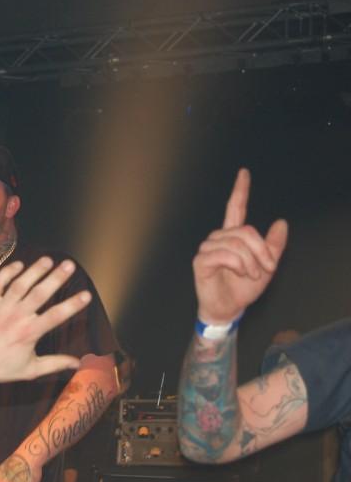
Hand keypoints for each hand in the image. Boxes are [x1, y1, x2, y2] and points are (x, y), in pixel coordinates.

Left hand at [0, 257, 91, 386]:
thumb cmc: (0, 368)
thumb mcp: (30, 369)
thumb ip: (55, 363)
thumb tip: (78, 363)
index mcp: (29, 333)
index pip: (56, 315)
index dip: (73, 305)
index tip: (86, 294)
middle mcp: (16, 317)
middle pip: (40, 293)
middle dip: (56, 278)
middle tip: (69, 265)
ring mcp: (0, 308)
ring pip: (20, 284)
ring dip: (34, 270)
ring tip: (48, 260)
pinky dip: (7, 272)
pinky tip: (19, 265)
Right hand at [194, 169, 287, 323]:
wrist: (229, 308)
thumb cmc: (243, 288)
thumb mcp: (266, 266)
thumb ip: (274, 246)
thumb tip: (281, 223)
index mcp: (232, 237)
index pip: (235, 209)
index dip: (240, 191)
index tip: (244, 173)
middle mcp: (218, 238)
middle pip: (245, 231)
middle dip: (261, 250)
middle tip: (266, 268)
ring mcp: (208, 248)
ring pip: (237, 243)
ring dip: (250, 261)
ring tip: (251, 274)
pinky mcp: (201, 260)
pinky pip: (224, 254)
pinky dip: (237, 264)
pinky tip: (237, 272)